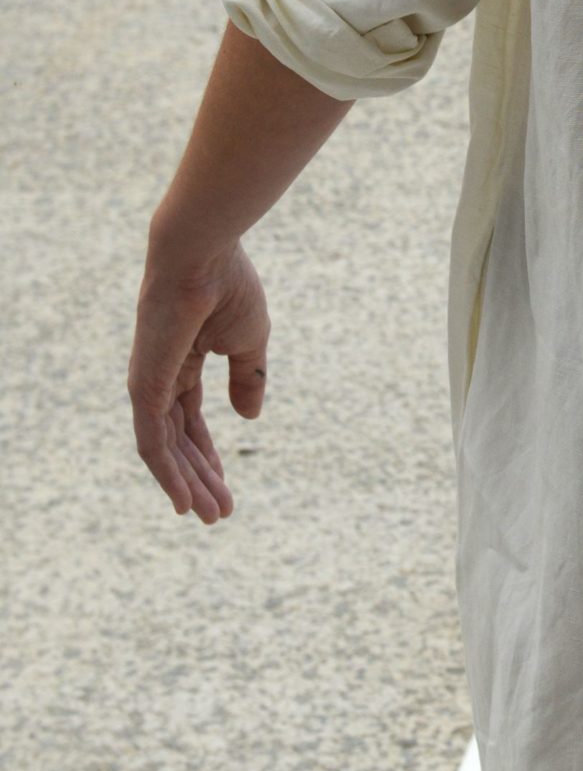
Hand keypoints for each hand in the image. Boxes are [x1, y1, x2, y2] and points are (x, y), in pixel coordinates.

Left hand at [129, 237, 270, 522]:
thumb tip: (249, 418)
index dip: (209, 454)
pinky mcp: (144, 387)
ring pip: (165, 450)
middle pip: (178, 441)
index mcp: (183, 361)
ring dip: (188, 485)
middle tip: (220, 514)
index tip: (227, 488)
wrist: (204, 255)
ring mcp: (149, 383)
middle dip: (200, 478)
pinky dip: (168, 475)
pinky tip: (185, 501)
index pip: (190, 420)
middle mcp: (160, 376)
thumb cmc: (229, 286)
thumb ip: (248, 378)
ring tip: (211, 516)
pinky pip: (152, 442)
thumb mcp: (250, 341)